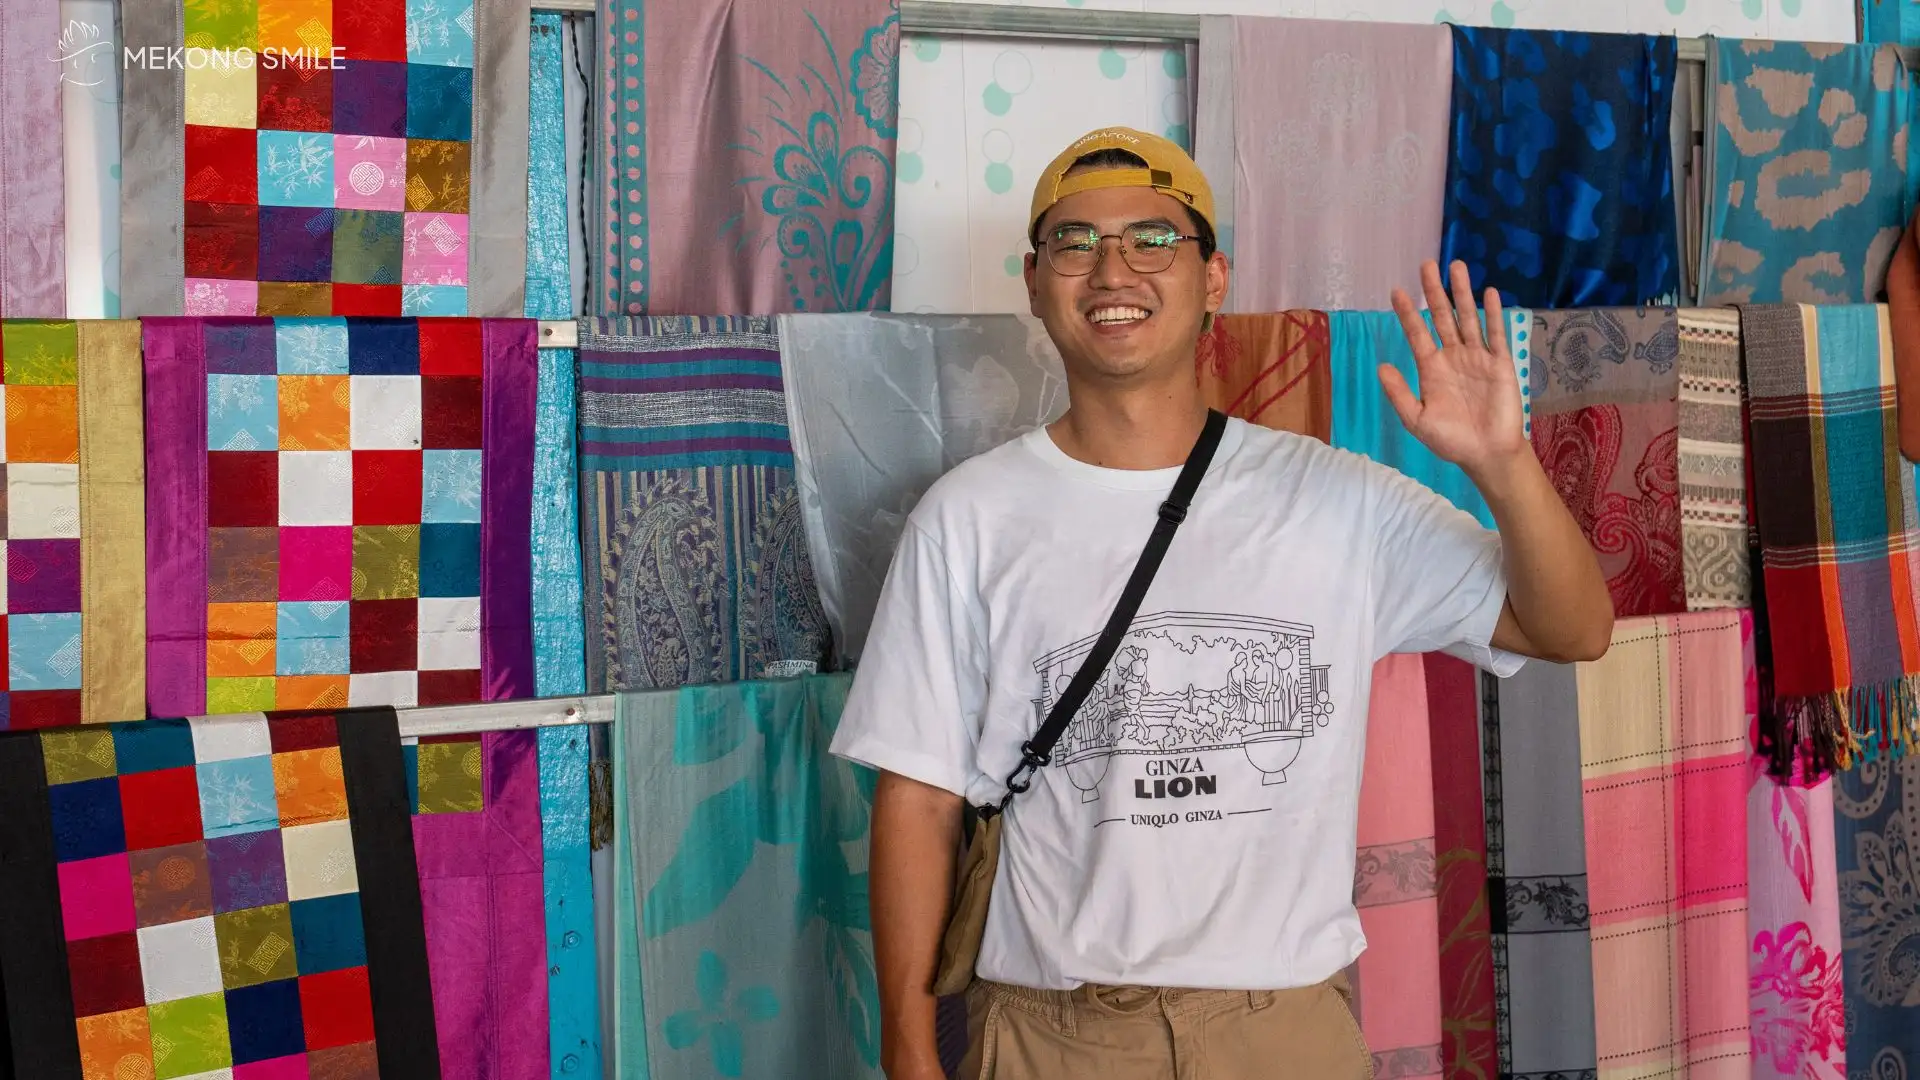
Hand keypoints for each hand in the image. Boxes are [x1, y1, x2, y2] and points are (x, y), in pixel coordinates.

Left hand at [1382, 260, 1527, 475]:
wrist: (1486, 453)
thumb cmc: (1451, 440)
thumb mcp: (1417, 419)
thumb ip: (1399, 393)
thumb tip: (1381, 366)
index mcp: (1431, 369)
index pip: (1417, 333)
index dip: (1407, 313)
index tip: (1395, 290)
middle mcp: (1453, 357)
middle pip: (1442, 317)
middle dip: (1434, 291)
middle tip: (1426, 264)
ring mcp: (1477, 358)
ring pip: (1468, 318)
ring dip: (1462, 293)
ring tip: (1456, 266)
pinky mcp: (1501, 363)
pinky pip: (1496, 334)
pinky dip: (1493, 313)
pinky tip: (1489, 292)